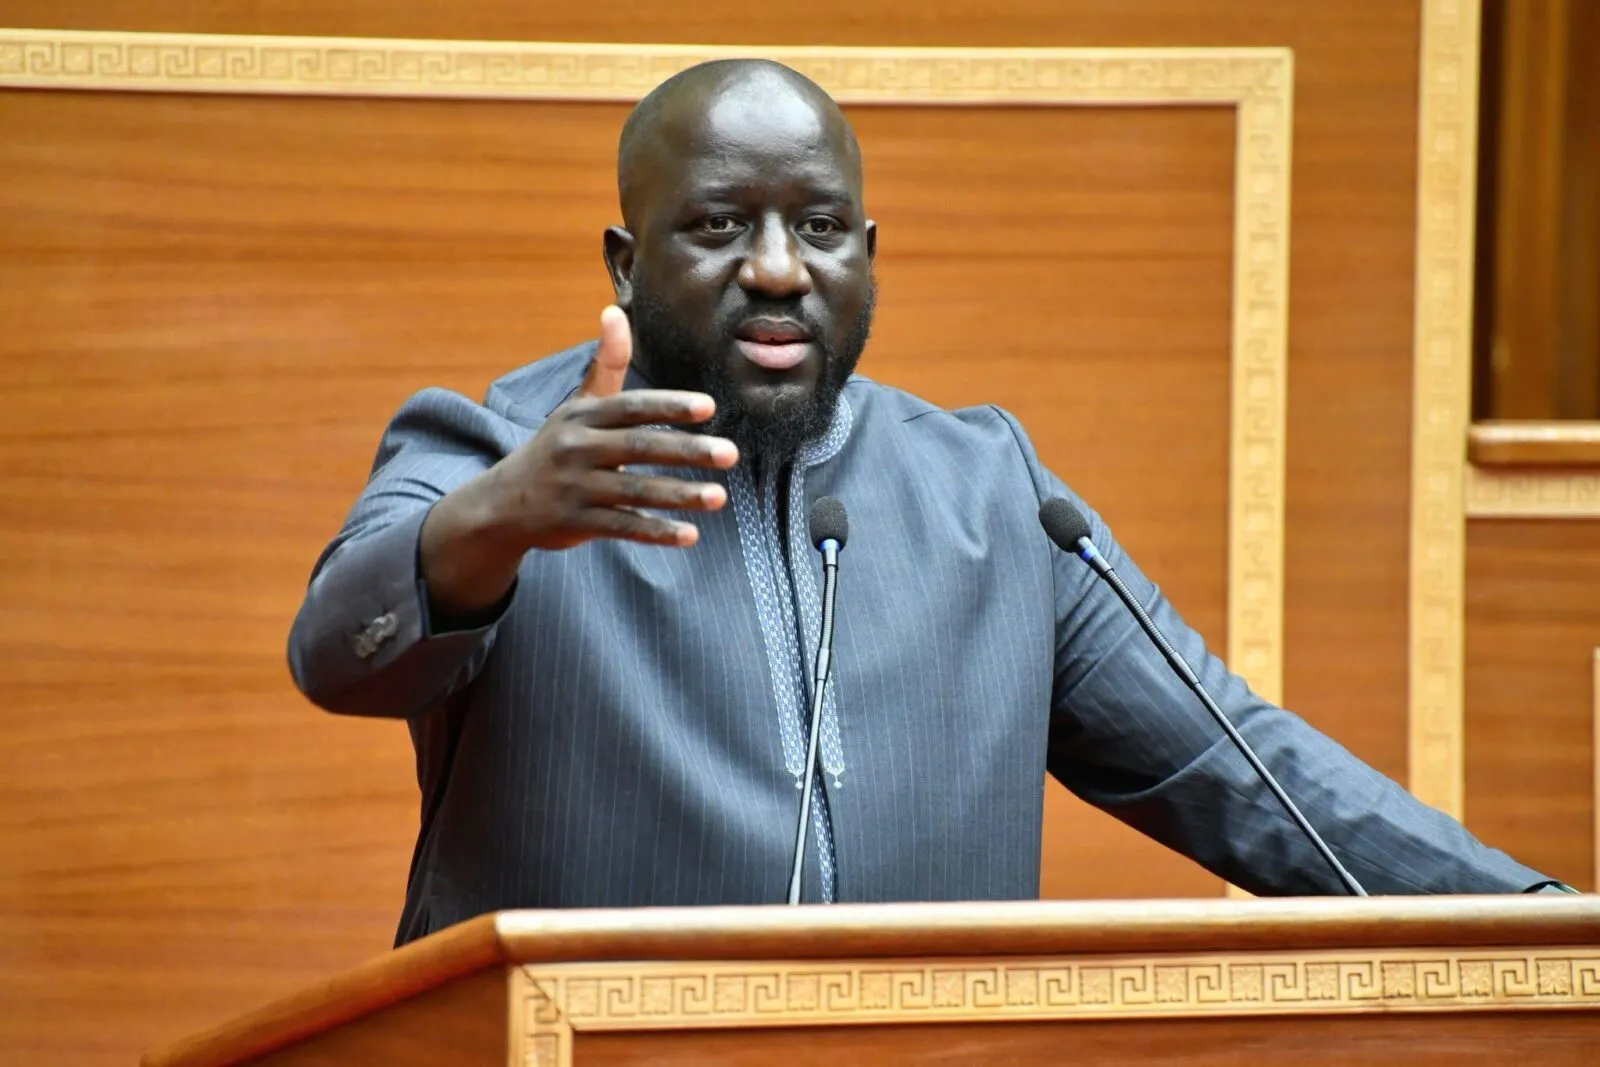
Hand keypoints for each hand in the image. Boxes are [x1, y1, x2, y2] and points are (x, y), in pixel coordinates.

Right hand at [420, 306, 736, 615]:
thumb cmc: (556, 447)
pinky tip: (690, 535)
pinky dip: (656, 532)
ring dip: (680, 495)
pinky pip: (622, 527)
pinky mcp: (574, 523)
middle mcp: (576, 448)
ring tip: (720, 497)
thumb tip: (614, 310)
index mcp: (582, 416)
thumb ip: (604, 364)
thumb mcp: (576, 406)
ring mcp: (574, 488)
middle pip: (639, 447)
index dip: (669, 407)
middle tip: (730, 453)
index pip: (631, 407)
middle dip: (687, 450)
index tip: (708, 407)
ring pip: (635, 491)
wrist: (501, 502)